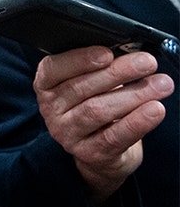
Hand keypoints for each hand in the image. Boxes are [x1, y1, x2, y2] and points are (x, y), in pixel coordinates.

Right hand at [34, 46, 172, 202]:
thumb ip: (101, 67)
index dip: (79, 60)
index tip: (107, 53)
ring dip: (133, 95)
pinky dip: (137, 122)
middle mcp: (51, 109)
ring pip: (98, 111)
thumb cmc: (97, 103)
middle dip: (118, 73)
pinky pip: (114, 137)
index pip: (53, 69)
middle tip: (147, 62)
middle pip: (81, 88)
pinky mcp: (89, 153)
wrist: (101, 148)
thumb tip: (130, 53)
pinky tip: (155, 109)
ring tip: (161, 85)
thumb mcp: (91, 82)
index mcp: (47, 85)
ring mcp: (67, 133)